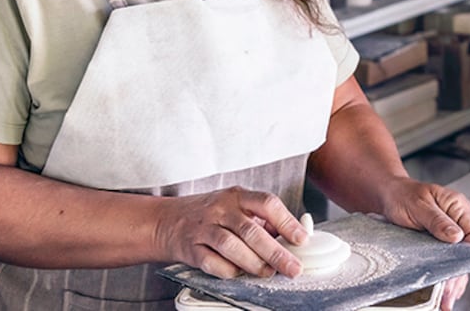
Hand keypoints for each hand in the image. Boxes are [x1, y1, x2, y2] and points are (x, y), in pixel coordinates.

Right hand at [153, 187, 309, 278]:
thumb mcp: (236, 206)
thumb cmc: (210, 214)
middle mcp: (220, 209)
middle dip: (276, 252)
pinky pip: (212, 262)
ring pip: (232, 246)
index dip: (287, 222)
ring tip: (268, 273)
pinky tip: (239, 273)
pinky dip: (228, 270)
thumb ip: (262, 219)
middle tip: (292, 267)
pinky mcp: (191, 248)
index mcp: (237, 195)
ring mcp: (204, 228)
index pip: (267, 203)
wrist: (167, 221)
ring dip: (254, 263)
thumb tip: (293, 238)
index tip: (301, 239)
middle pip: (251, 230)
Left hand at [378, 178, 469, 309]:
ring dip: (453, 280)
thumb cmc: (403, 195)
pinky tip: (443, 292)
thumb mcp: (418, 205)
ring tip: (446, 300)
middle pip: (467, 252)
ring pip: (458, 260)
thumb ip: (437, 220)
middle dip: (459, 274)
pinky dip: (446, 277)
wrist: (389, 195)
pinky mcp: (440, 244)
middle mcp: (458, 220)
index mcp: (458, 206)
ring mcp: (450, 233)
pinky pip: (447, 262)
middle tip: (448, 292)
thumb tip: (457, 237)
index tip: (458, 269)